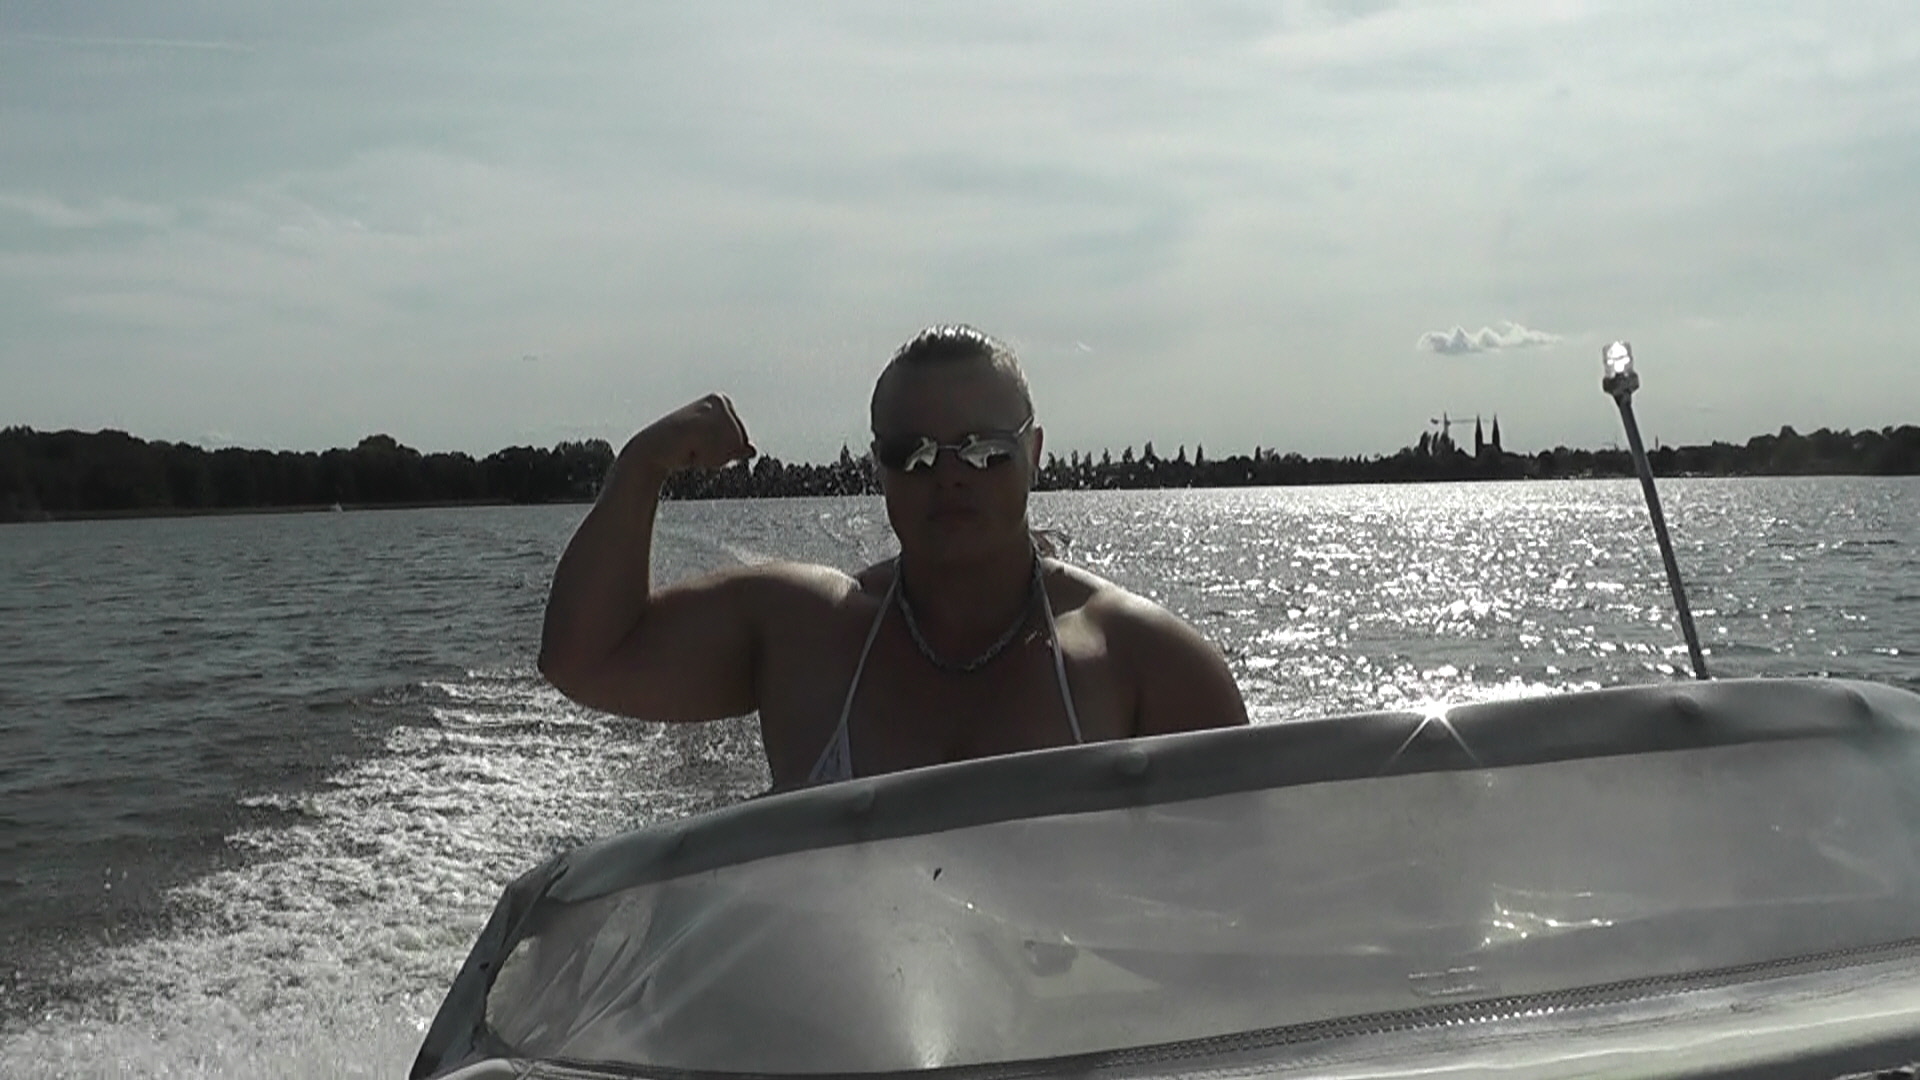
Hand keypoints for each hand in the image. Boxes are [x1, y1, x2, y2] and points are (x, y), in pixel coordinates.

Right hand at [626, 393, 757, 474]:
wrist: (652, 451)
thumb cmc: (683, 447)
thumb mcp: (715, 448)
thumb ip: (735, 448)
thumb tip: (752, 451)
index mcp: (722, 402)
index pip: (743, 440)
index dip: (725, 451)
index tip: (703, 444)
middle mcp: (718, 401)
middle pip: (738, 443)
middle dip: (719, 455)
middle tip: (696, 447)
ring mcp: (708, 411)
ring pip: (729, 449)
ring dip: (711, 458)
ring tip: (692, 448)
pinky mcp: (698, 424)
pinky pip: (717, 454)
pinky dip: (704, 460)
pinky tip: (687, 450)